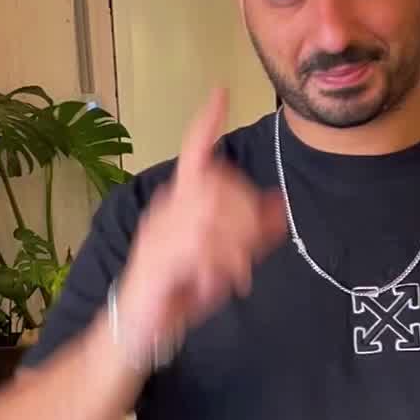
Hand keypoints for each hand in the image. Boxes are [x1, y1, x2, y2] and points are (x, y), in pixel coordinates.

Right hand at [116, 88, 286, 352]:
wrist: (139, 328)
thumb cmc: (180, 288)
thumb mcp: (224, 256)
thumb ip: (250, 231)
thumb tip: (280, 204)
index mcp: (179, 200)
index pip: (194, 150)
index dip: (207, 122)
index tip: (221, 91)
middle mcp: (166, 208)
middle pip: (218, 185)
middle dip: (245, 218)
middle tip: (248, 255)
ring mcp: (158, 232)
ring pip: (211, 216)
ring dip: (231, 249)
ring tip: (232, 276)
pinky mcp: (157, 260)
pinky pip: (198, 249)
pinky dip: (216, 269)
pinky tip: (216, 285)